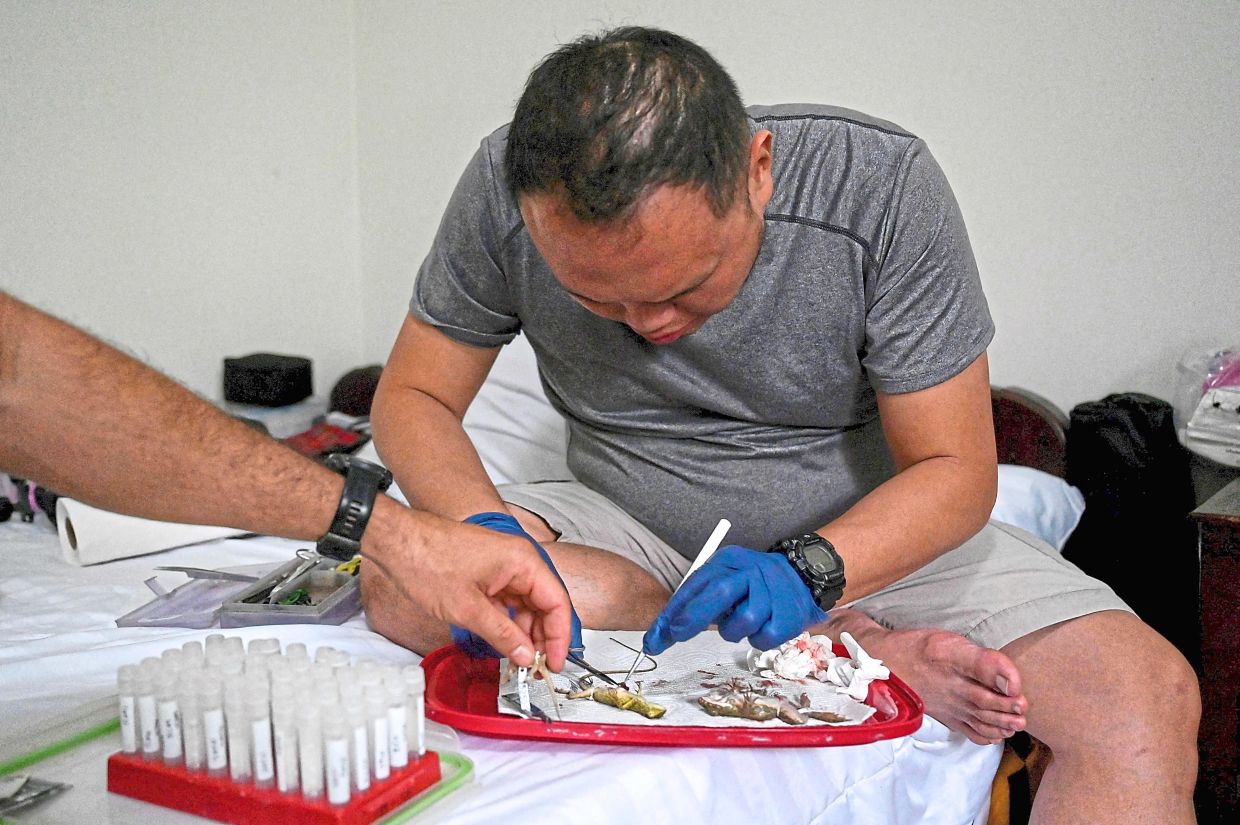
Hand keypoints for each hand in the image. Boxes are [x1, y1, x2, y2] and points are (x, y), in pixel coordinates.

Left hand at [361, 500, 573, 670]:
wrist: (395, 540)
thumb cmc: (426, 560)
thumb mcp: (467, 608)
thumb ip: (502, 634)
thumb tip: (524, 655)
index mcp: (522, 561)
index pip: (558, 602)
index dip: (560, 637)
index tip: (555, 662)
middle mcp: (518, 560)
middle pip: (545, 604)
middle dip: (543, 637)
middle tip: (536, 668)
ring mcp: (502, 566)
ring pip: (526, 604)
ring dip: (525, 632)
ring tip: (519, 660)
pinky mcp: (487, 572)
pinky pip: (508, 600)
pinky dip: (508, 622)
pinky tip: (504, 642)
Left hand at [642, 544, 826, 654]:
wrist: (802, 577)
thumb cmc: (750, 587)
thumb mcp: (721, 583)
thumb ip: (691, 607)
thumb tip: (657, 638)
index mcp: (729, 561)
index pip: (696, 583)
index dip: (674, 610)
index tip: (657, 636)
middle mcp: (751, 570)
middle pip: (719, 592)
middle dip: (693, 617)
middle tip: (676, 635)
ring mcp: (773, 591)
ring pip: (743, 620)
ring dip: (734, 631)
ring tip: (741, 623)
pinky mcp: (790, 613)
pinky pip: (764, 637)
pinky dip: (758, 639)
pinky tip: (764, 626)